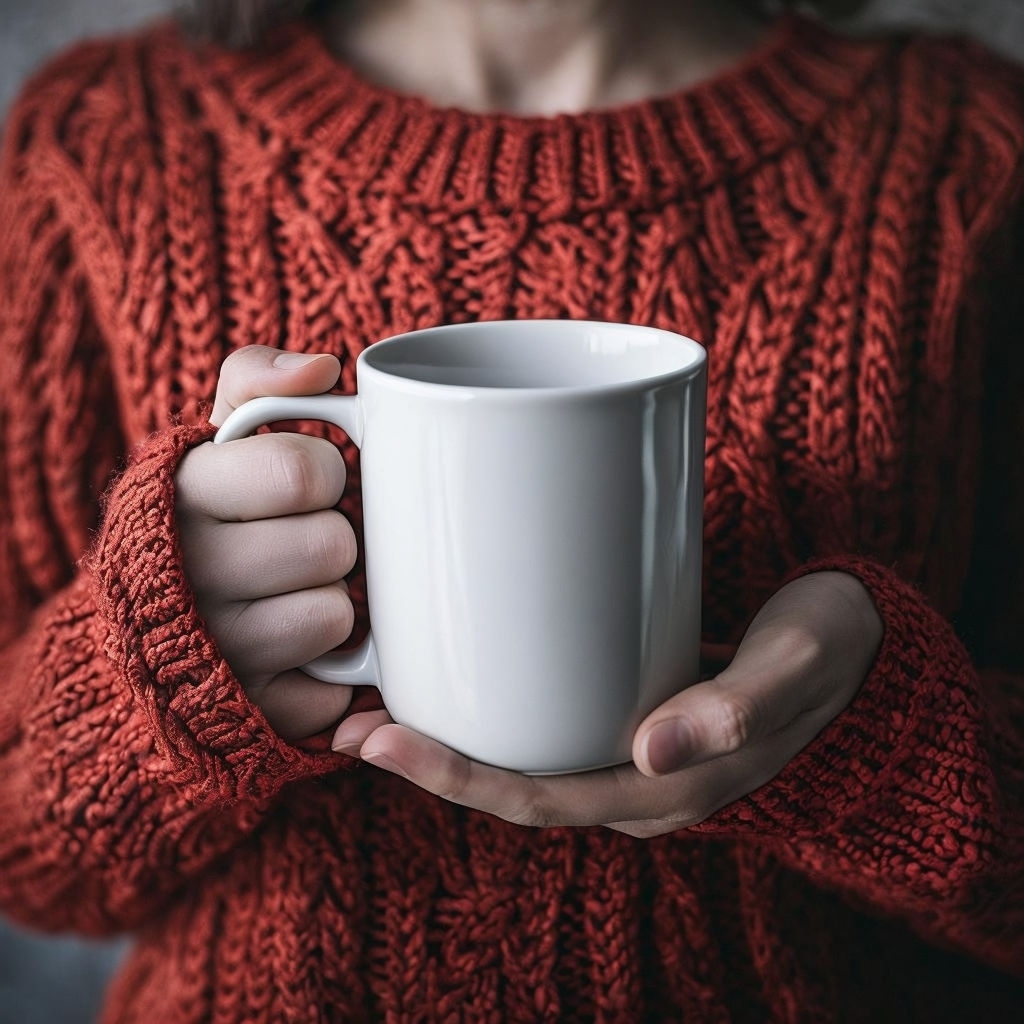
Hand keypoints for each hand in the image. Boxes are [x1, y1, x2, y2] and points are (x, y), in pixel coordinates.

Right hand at [175, 347, 357, 740]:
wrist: (153, 621)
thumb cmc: (211, 516)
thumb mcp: (215, 439)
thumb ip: (256, 381)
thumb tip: (323, 366)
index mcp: (182, 494)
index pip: (301, 470)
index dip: (324, 475)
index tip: (304, 485)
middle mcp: (184, 576)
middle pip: (331, 545)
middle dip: (335, 539)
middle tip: (303, 543)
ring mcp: (212, 651)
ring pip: (335, 615)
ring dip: (335, 603)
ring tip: (295, 593)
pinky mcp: (245, 710)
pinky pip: (333, 688)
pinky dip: (332, 669)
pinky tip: (296, 651)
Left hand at [332, 571, 882, 835]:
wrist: (855, 650)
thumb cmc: (827, 654)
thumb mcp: (796, 669)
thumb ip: (737, 709)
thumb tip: (653, 750)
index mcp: (666, 791)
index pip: (537, 800)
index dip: (453, 777)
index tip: (378, 738)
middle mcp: (635, 783)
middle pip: (511, 786)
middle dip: (427, 760)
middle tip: (347, 719)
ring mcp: (629, 755)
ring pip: (522, 760)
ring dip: (449, 738)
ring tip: (378, 698)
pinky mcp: (627, 717)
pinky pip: (547, 729)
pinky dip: (492, 712)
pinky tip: (458, 673)